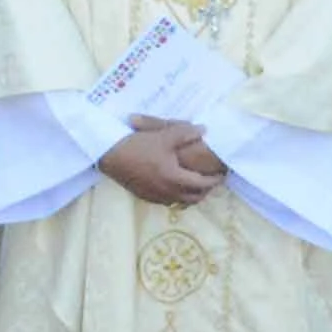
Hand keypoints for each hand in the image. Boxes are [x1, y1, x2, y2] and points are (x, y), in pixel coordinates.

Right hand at [100, 120, 231, 210]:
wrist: (109, 155)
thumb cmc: (138, 145)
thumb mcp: (164, 136)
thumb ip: (186, 133)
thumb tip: (204, 130)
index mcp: (175, 179)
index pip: (202, 184)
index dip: (214, 180)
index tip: (222, 174)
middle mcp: (167, 192)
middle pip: (194, 198)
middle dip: (205, 190)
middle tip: (210, 180)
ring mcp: (155, 197)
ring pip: (180, 201)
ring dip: (190, 194)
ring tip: (193, 182)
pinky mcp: (145, 196)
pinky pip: (167, 200)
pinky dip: (175, 194)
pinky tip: (172, 183)